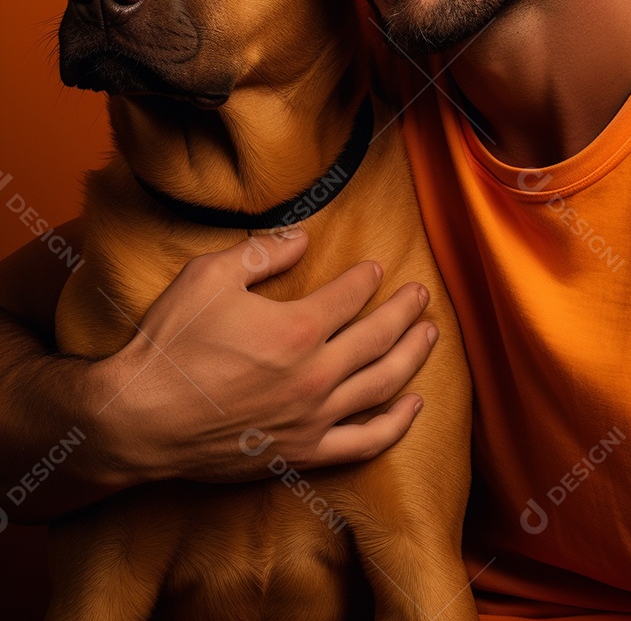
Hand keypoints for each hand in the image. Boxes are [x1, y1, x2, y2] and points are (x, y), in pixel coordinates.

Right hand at [93, 228, 437, 485]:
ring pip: (383, 385)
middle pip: (379, 336)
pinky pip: (363, 442)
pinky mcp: (302, 452)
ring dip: (413, 356)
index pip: (351, 295)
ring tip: (431, 334)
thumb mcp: (209, 277)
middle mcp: (315, 375)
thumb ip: (262, 253)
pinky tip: (413, 405)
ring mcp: (313, 418)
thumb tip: (302, 238)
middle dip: (405, 310)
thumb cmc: (171, 346)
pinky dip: (395, 424)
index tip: (375, 268)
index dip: (367, 278)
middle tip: (422, 294)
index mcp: (297, 328)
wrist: (139, 420)